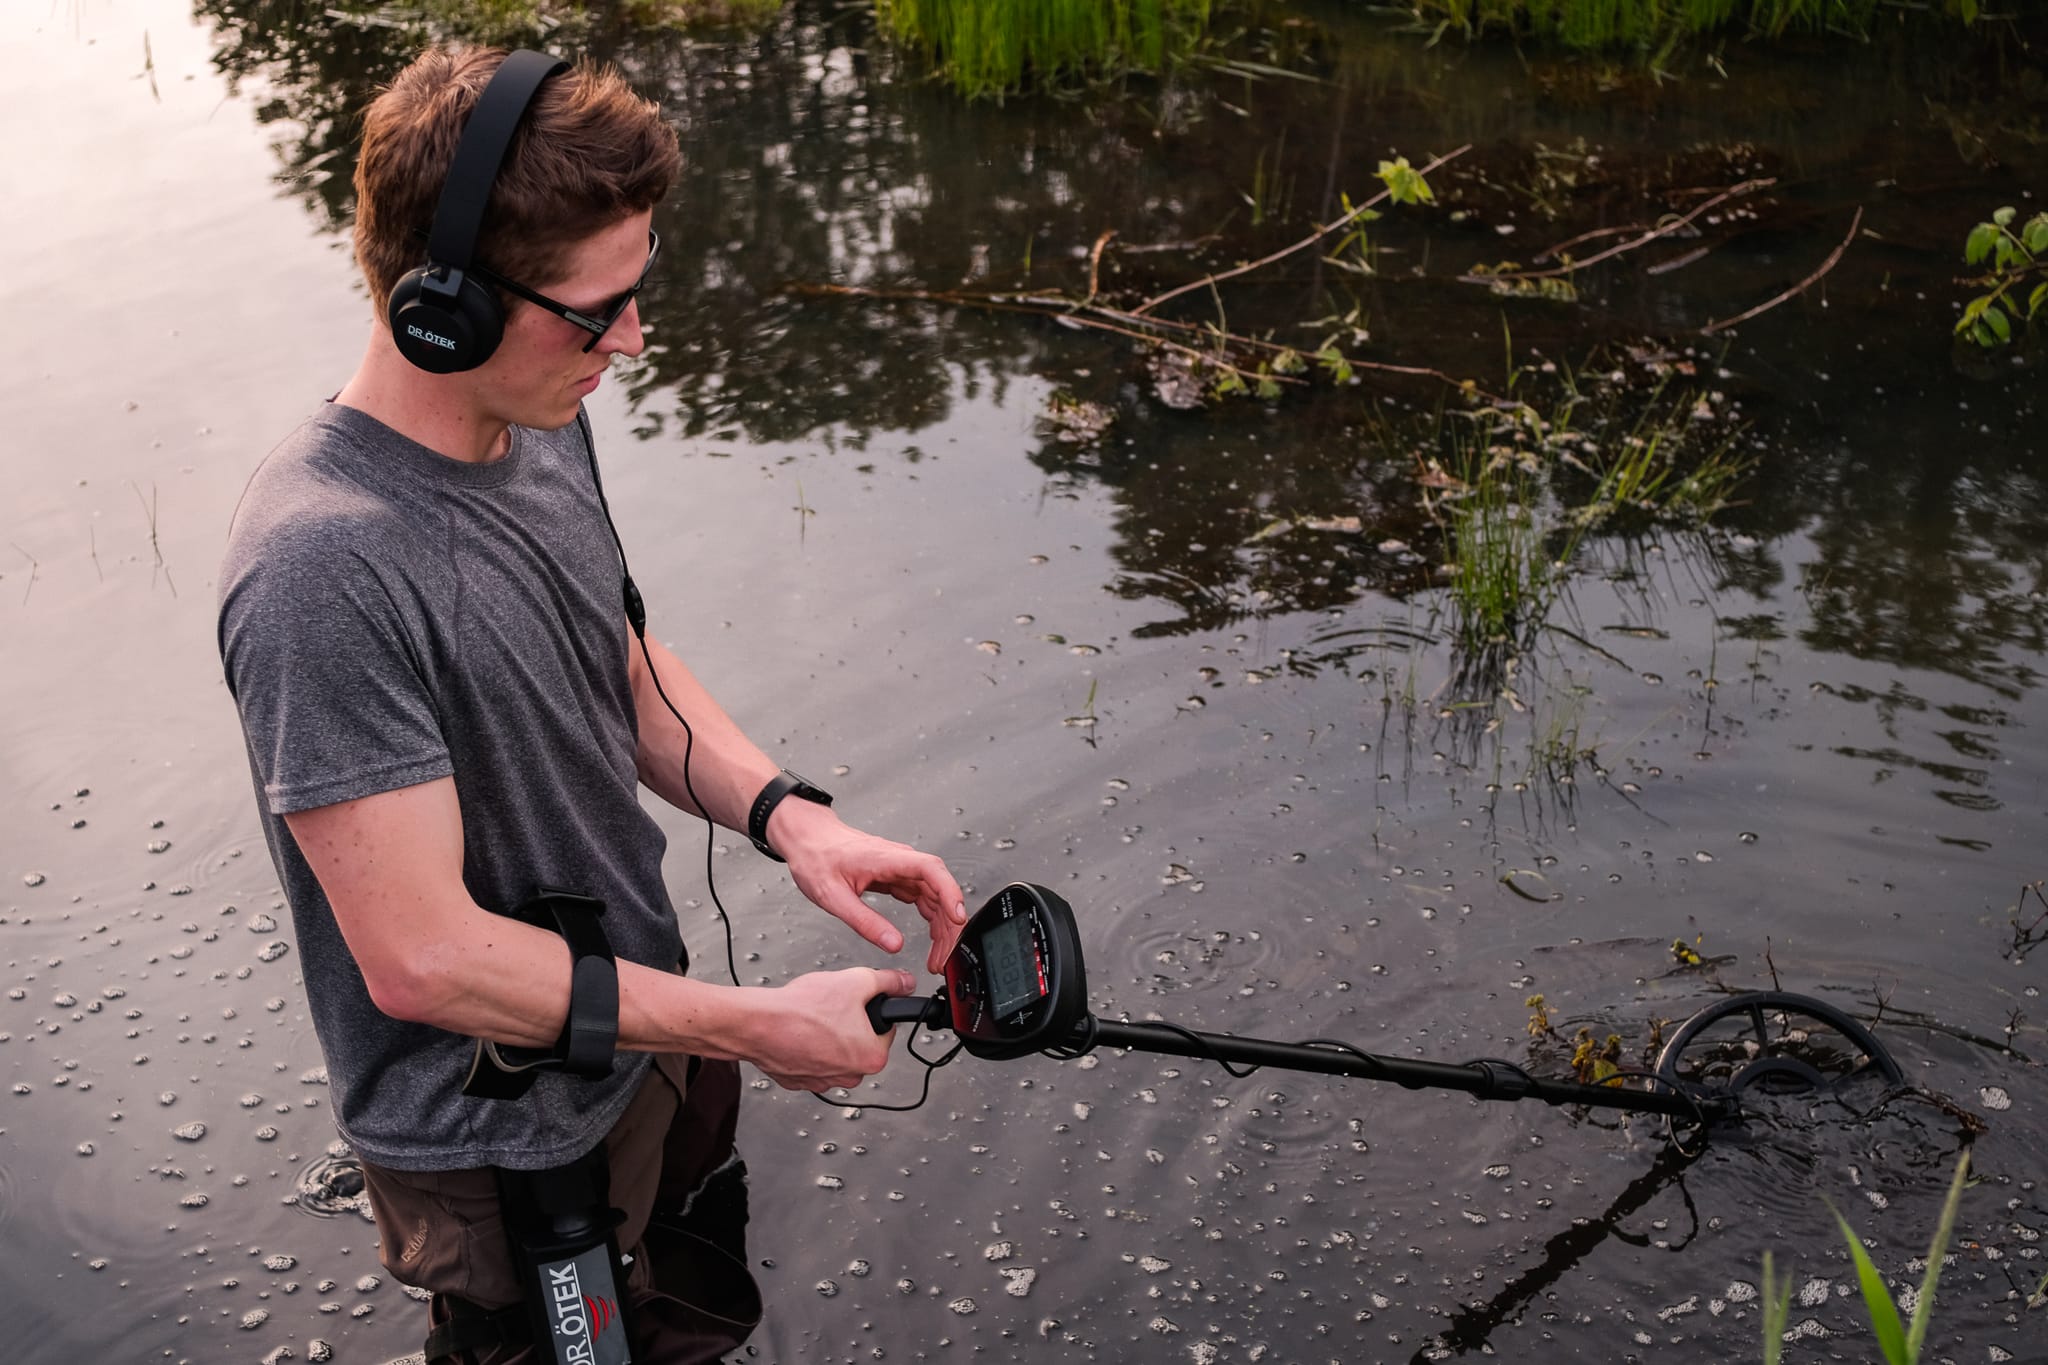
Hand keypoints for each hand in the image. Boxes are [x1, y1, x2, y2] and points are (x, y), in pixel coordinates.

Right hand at [744, 967, 916, 1092]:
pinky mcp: (800, 1081)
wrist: (759, 1024)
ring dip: (828, 1036)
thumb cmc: (802, 1010)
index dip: (870, 1010)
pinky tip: (798, 1031)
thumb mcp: (856, 981)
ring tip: (812, 1018)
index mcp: (872, 1057)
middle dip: (849, 1024)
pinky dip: (806, 1047)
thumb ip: (887, 981)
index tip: (855, 1003)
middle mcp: (850, 1076)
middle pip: (860, 1042)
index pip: (885, 1029)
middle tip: (830, 1007)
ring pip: (835, 1052)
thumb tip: (905, 983)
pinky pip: (811, 1060)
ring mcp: (823, 1082)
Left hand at [769, 801, 968, 972]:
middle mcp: (900, 861)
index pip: (931, 870)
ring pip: (934, 895)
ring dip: (941, 925)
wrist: (807, 839)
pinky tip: (930, 936)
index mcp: (887, 859)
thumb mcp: (833, 896)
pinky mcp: (897, 876)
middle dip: (948, 923)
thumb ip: (865, 921)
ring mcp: (900, 868)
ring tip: (938, 955)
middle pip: (939, 888)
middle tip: (944, 955)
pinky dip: (931, 918)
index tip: (957, 917)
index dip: (950, 893)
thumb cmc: (816, 858)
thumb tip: (893, 943)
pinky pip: (923, 897)